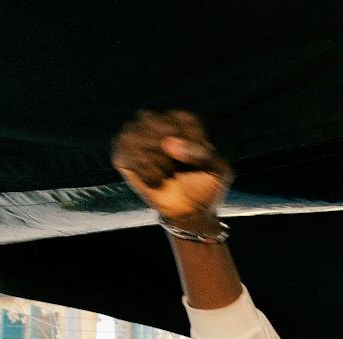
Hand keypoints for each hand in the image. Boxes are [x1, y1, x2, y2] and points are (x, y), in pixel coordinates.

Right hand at [111, 110, 230, 227]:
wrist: (190, 213)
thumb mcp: (220, 171)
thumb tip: (169, 144)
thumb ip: (205, 155)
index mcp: (183, 121)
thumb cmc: (206, 188)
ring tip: (166, 174)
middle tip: (178, 169)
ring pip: (135, 135)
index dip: (193, 145)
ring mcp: (137, 137)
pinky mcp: (122, 154)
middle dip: (169, 151)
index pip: (184, 120)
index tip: (200, 163)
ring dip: (155, 161)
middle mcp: (157, 123)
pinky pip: (123, 151)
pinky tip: (153, 179)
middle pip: (153, 121)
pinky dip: (141, 169)